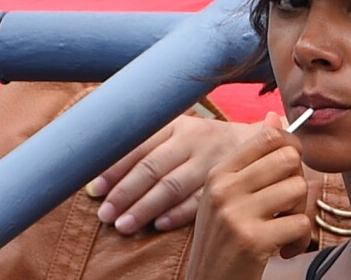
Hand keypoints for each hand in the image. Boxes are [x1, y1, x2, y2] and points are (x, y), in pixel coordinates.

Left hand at [86, 114, 259, 233]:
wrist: (255, 142)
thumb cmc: (202, 138)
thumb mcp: (177, 128)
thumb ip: (146, 142)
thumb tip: (102, 160)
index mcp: (175, 124)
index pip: (138, 145)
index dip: (115, 167)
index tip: (95, 187)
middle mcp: (191, 139)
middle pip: (152, 167)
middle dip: (125, 192)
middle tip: (105, 214)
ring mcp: (209, 161)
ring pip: (172, 186)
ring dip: (145, 207)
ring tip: (123, 225)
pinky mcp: (224, 181)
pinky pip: (198, 200)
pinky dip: (177, 214)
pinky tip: (158, 225)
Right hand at [186, 112, 310, 279]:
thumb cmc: (222, 237)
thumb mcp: (226, 193)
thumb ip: (251, 157)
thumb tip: (274, 115)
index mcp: (219, 172)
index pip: (267, 136)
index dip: (290, 147)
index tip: (290, 167)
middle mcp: (224, 187)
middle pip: (288, 158)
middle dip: (297, 181)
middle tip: (287, 202)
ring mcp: (236, 212)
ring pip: (297, 189)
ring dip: (299, 212)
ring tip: (284, 226)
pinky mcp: (253, 240)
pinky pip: (300, 223)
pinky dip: (300, 239)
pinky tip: (283, 248)